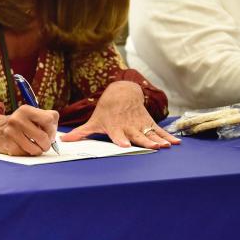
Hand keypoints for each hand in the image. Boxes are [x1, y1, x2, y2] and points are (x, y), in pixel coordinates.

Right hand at [0, 106, 58, 155]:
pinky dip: (28, 152)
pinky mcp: (8, 145)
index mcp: (25, 110)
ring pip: (36, 149)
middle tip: (44, 143)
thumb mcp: (33, 115)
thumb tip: (54, 136)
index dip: (52, 128)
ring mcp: (11, 133)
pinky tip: (23, 146)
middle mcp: (17, 120)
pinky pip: (26, 154)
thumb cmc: (22, 123)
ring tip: (35, 146)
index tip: (47, 131)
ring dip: (38, 150)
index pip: (49, 119)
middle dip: (47, 143)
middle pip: (44, 137)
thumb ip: (49, 119)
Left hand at [62, 81, 179, 148]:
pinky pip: (159, 131)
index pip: (117, 135)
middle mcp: (129, 126)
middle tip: (153, 147)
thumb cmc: (106, 110)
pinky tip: (176, 143)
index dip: (121, 140)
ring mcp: (140, 124)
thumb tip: (64, 140)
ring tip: (166, 146)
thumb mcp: (94, 121)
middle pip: (137, 135)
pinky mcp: (148, 123)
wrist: (122, 93)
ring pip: (150, 133)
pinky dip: (167, 136)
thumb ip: (81, 133)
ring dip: (158, 140)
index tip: (125, 145)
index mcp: (115, 127)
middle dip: (145, 141)